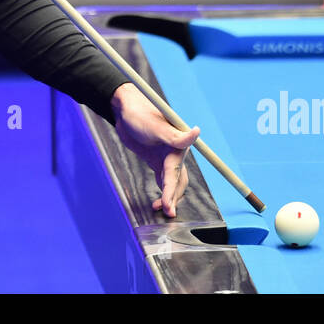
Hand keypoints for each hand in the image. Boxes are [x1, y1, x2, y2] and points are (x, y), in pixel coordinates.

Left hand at [110, 83, 199, 217]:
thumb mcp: (155, 126)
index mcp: (178, 145)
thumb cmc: (141, 114)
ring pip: (173, 182)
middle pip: (178, 180)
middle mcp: (175, 152)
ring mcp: (166, 157)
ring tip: (161, 210)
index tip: (169, 207)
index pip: (175, 173)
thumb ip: (175, 136)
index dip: (172, 191)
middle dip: (173, 198)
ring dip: (169, 196)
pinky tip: (158, 201)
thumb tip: (197, 131)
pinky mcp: (156, 160)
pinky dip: (163, 191)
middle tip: (167, 213)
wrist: (125, 110)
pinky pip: (164, 179)